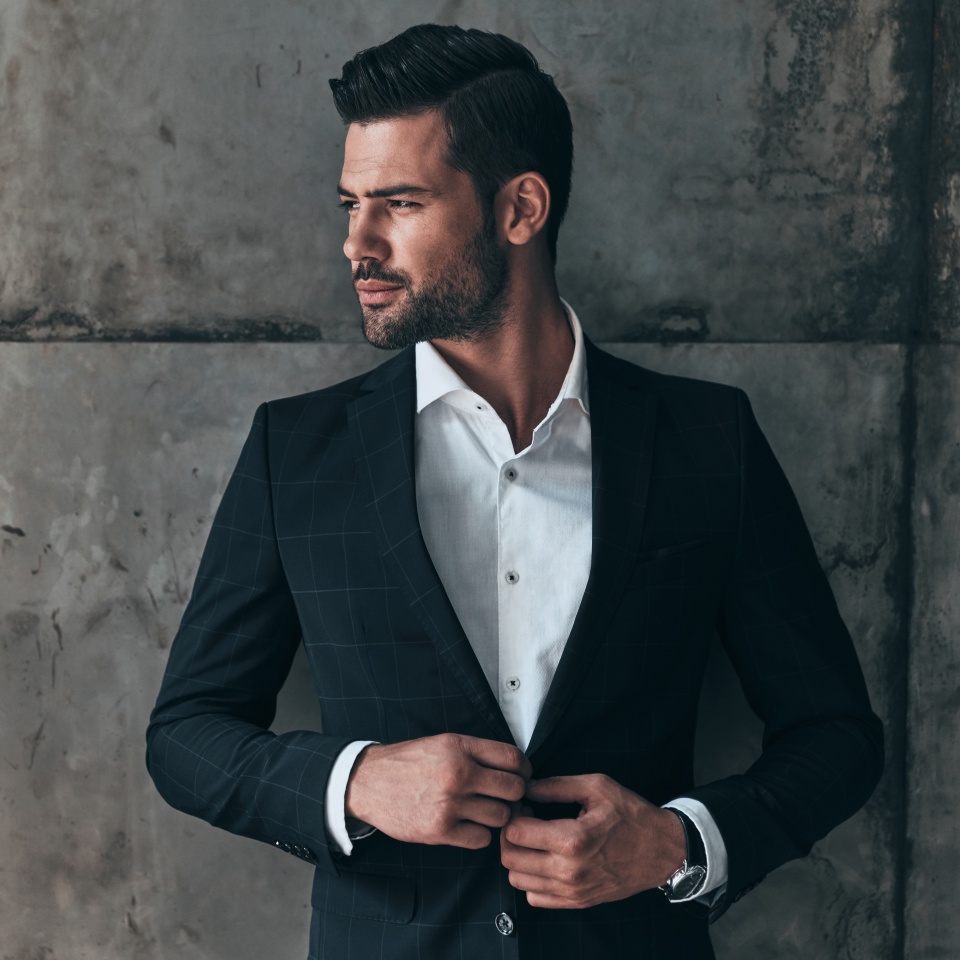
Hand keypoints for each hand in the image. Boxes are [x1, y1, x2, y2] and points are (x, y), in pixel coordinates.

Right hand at [345, 733, 532, 848]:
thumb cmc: (408, 763)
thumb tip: (515, 768)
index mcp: (459, 747)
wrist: (369, 782)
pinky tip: (469, 824)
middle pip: (513, 789)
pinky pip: (481, 838)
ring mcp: (449, 804)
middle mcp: (457, 773)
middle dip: (514, 795)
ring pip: (501, 816)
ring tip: (484, 810)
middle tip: (505, 797)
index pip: (513, 758)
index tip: (521, 775)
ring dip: (497, 816)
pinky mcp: (440, 830)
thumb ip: (477, 752)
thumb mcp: (443, 743)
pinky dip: (480, 834)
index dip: (523, 769)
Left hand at [500, 774, 685, 908]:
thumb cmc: (631, 816)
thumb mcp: (596, 787)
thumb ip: (556, 786)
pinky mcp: (577, 902)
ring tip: (536, 839)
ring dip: (519, 857)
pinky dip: (531, 879)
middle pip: (510, 858)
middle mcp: (569, 871)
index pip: (516, 833)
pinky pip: (535, 897)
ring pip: (518, 880)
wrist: (661, 851)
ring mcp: (572, 891)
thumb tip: (527, 788)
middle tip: (526, 819)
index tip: (524, 804)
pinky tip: (545, 858)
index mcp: (573, 840)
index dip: (513, 814)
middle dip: (511, 835)